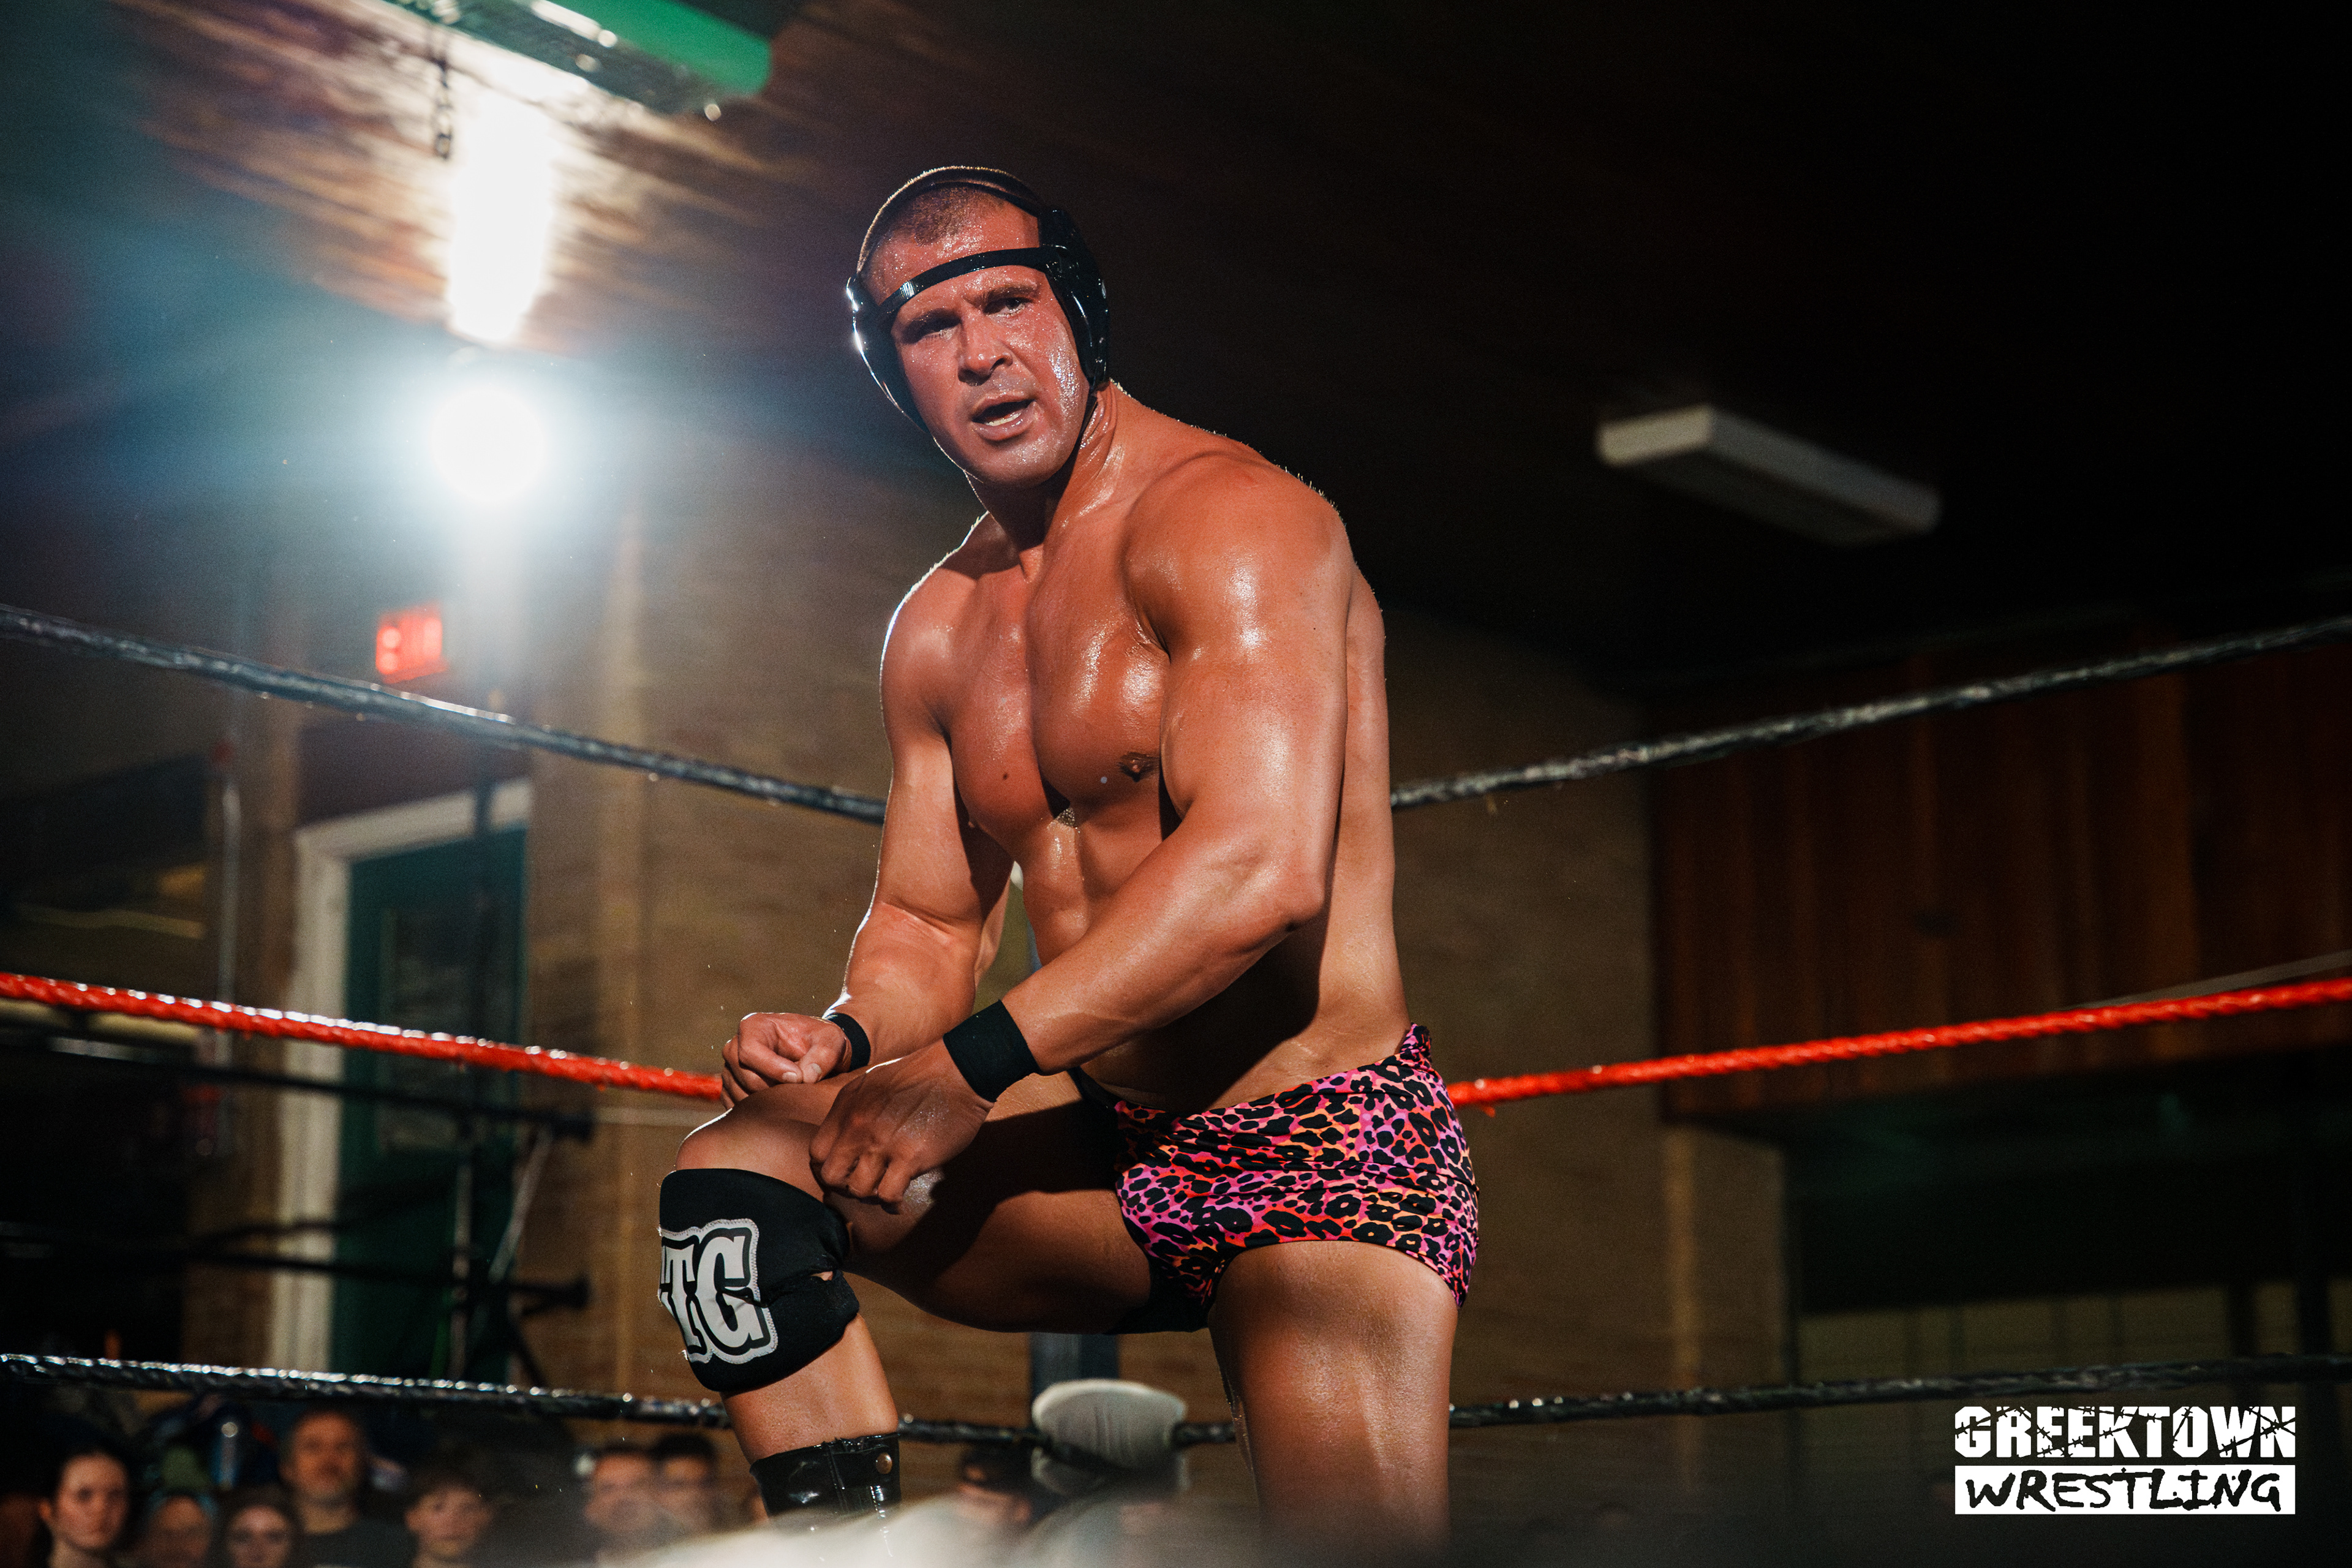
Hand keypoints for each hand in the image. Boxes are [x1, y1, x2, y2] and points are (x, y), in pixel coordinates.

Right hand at [719, 1012, 854, 1102]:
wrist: (816, 1054)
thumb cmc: (820, 1042)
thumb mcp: (831, 1041)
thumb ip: (823, 1056)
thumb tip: (807, 1077)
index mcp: (753, 1026)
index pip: (750, 1050)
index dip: (773, 1068)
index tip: (798, 1078)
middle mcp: (735, 1047)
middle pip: (745, 1076)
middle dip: (774, 1088)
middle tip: (799, 1091)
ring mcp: (730, 1070)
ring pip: (741, 1094)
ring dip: (768, 1102)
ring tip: (792, 1097)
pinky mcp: (732, 1090)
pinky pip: (736, 1106)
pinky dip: (758, 1112)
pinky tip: (780, 1107)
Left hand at [808, 1042, 992, 1206]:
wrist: (957, 1072)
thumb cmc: (919, 1074)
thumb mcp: (871, 1082)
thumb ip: (852, 1109)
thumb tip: (845, 1138)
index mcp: (847, 1108)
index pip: (817, 1152)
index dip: (827, 1167)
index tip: (842, 1172)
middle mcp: (858, 1127)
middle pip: (831, 1176)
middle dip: (844, 1186)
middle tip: (860, 1185)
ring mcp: (882, 1144)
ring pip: (859, 1190)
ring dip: (869, 1196)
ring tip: (881, 1190)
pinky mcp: (909, 1158)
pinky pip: (888, 1195)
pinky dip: (892, 1204)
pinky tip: (898, 1201)